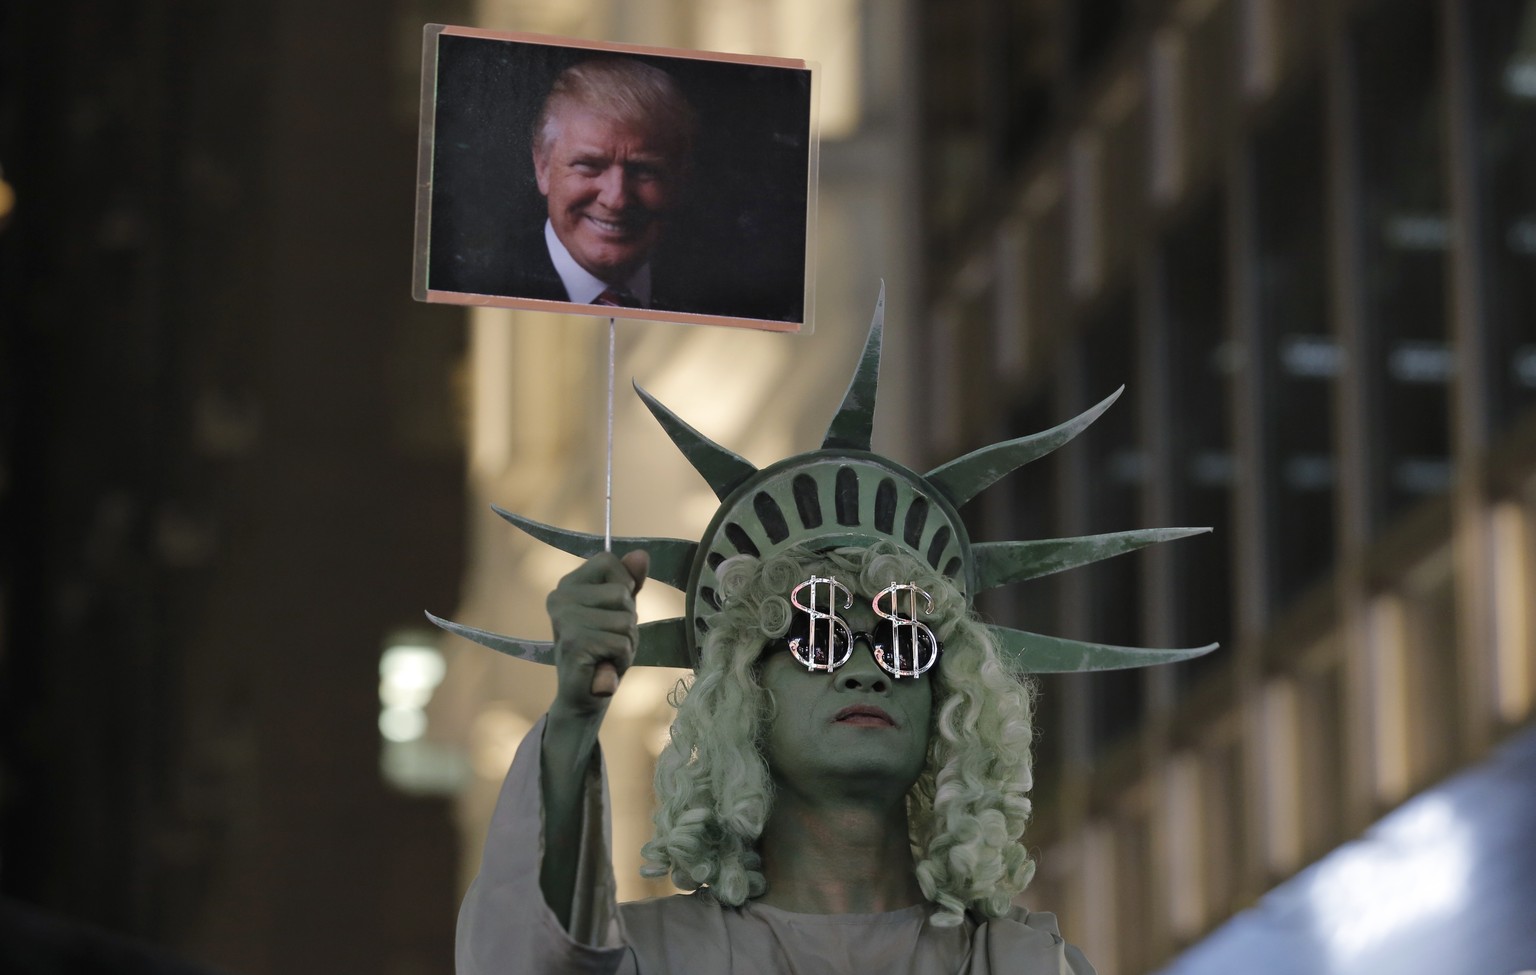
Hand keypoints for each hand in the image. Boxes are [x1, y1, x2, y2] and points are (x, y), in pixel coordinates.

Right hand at [546, 550, 648, 717]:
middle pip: (621, 592)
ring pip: (625, 620)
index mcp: (568, 584)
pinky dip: (622, 657)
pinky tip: (605, 666)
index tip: (612, 609)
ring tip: (606, 652)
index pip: (608, 560)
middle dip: (627, 619)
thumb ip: (629, 581)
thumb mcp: (620, 610)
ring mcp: (565, 621)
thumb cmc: (603, 649)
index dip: (623, 584)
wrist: (585, 694)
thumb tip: (641, 554)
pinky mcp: (574, 644)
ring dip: (626, 641)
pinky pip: (621, 642)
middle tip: (608, 638)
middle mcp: (560, 598)